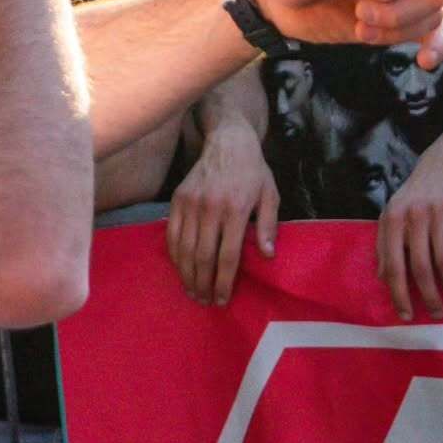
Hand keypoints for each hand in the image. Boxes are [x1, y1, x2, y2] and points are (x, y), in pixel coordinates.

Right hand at [167, 115, 278, 304]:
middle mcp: (211, 208)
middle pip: (203, 257)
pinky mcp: (178, 199)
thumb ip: (269, 226)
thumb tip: (268, 256)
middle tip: (205, 301)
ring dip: (186, 274)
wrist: (228, 141)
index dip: (224, 282)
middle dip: (203, 284)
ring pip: (184, 248)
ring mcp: (191, 203)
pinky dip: (174, 255)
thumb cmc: (253, 171)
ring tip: (192, 291)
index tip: (223, 299)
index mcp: (236, 210)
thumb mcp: (270, 195)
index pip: (227, 256)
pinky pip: (171, 233)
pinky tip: (180, 268)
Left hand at [377, 146, 442, 319]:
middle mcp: (413, 215)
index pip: (393, 265)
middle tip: (437, 313)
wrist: (442, 164)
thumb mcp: (392, 215)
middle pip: (420, 267)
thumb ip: (385, 245)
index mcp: (392, 219)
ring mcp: (438, 211)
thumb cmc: (413, 197)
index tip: (406, 315)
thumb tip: (382, 279)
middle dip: (429, 296)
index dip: (399, 294)